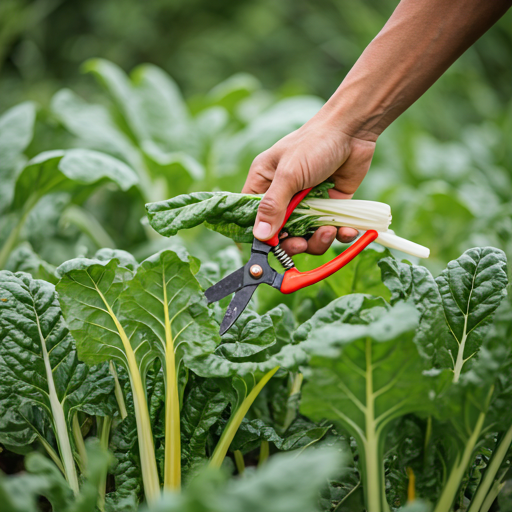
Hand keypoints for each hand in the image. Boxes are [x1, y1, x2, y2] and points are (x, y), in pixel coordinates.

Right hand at [242, 115, 375, 254]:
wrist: (353, 130)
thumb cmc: (314, 143)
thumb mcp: (289, 174)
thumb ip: (273, 206)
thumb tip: (260, 236)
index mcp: (264, 183)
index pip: (251, 216)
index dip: (258, 235)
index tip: (269, 248)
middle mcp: (284, 195)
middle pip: (281, 233)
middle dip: (293, 243)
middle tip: (302, 243)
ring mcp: (307, 202)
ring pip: (306, 235)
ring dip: (317, 240)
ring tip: (329, 231)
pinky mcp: (329, 205)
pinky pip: (330, 229)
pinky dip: (339, 234)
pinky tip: (345, 230)